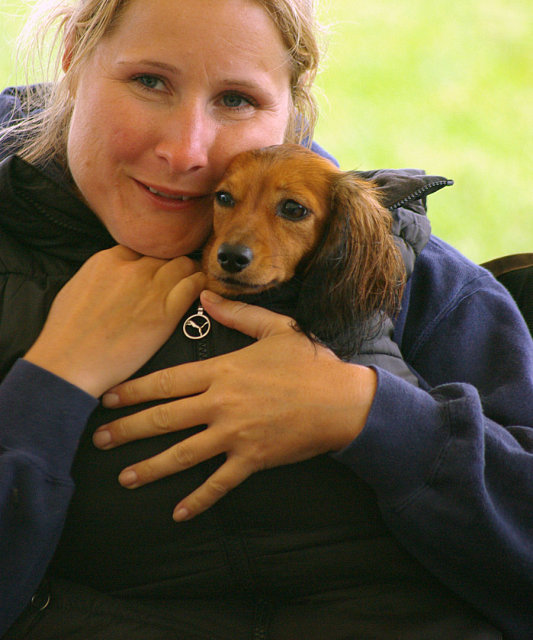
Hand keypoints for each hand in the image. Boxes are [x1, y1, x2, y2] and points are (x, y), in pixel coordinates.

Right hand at [24, 246, 204, 396]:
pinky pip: (193, 286)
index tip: (152, 269)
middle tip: (174, 275)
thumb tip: (114, 271)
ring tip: (191, 279)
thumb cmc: (67, 331)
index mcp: (108, 259)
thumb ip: (102, 272)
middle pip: (164, 255)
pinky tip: (199, 288)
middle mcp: (133, 269)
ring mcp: (151, 289)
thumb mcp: (78, 285)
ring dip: (188, 270)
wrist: (71, 363)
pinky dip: (199, 284)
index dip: (148, 259)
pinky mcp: (166, 313)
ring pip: (183, 265)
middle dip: (169, 263)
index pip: (140, 247)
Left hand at [93, 290, 376, 519]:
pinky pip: (219, 483)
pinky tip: (178, 513)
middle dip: (128, 429)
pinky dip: (198, 499)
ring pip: (183, 453)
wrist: (342, 401)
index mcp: (222, 371)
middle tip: (99, 439)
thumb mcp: (275, 327)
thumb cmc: (309, 361)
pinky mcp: (252, 459)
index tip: (108, 398)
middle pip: (165, 418)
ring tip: (123, 477)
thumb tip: (204, 294)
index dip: (134, 390)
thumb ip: (236, 313)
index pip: (167, 381)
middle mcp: (221, 403)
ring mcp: (235, 434)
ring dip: (151, 467)